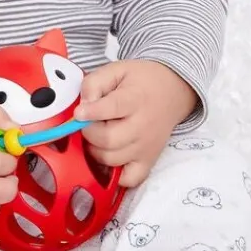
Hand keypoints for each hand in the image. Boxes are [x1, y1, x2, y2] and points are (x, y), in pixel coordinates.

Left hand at [75, 60, 198, 190]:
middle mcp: (142, 126)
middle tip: (88, 124)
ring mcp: (146, 147)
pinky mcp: (149, 161)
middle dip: (89, 132)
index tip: (79, 113)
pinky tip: (109, 157)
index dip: (91, 113)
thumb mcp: (116, 70)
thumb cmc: (140, 81)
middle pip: (108, 139)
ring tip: (98, 136)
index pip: (112, 108)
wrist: (172, 91)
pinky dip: (115, 175)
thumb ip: (94, 83)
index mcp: (134, 99)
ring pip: (111, 159)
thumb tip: (82, 105)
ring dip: (96, 150)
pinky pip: (130, 179)